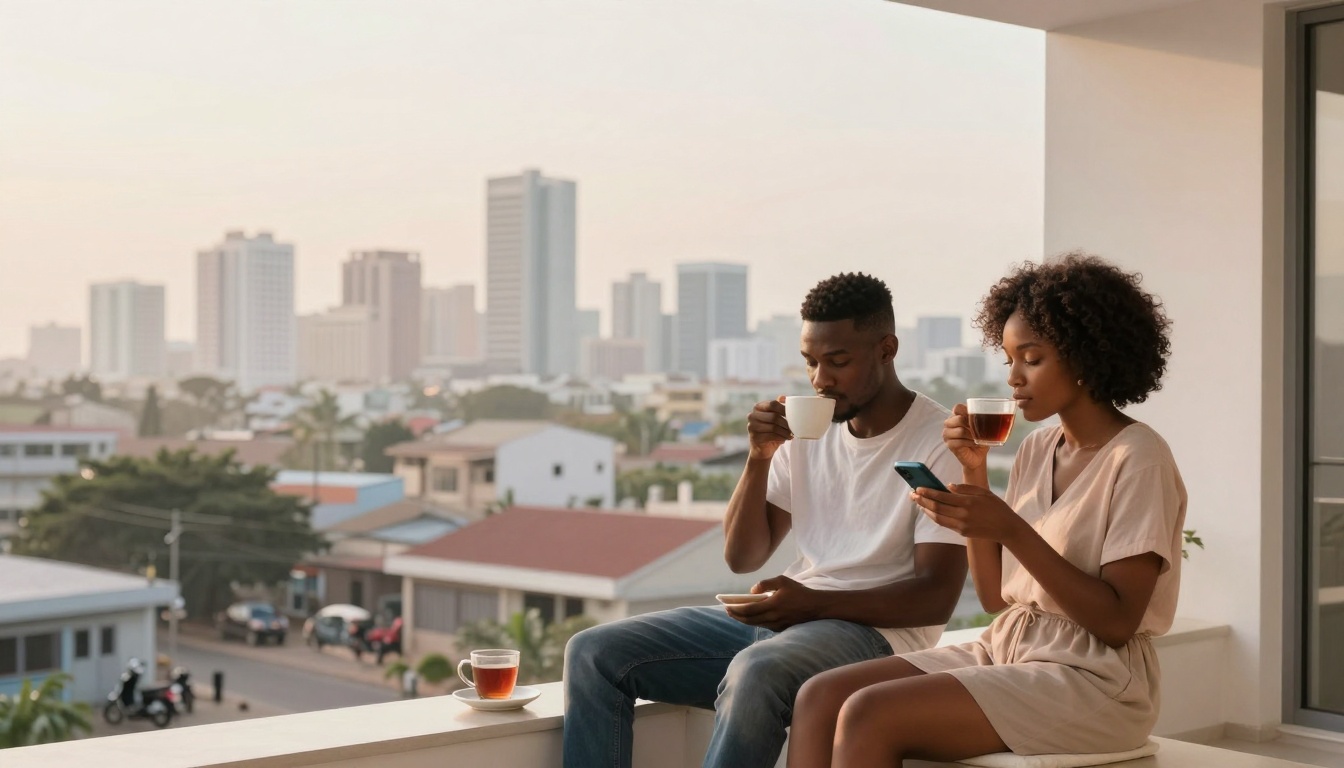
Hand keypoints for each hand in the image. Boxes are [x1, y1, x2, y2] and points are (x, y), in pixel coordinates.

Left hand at [724, 575, 820, 631]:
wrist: (817, 607)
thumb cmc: (800, 592)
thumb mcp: (783, 581)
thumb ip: (765, 584)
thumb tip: (752, 591)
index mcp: (772, 605)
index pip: (748, 610)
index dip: (736, 609)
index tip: (726, 606)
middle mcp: (773, 618)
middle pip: (749, 620)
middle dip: (736, 616)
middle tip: (727, 611)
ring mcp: (777, 625)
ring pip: (755, 624)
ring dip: (744, 620)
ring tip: (736, 614)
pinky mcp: (781, 628)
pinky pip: (764, 625)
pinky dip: (754, 622)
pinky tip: (751, 617)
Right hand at [746, 396, 791, 460]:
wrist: (762, 449)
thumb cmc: (770, 430)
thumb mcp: (774, 417)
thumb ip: (778, 407)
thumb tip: (783, 397)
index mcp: (758, 407)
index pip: (773, 404)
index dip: (784, 409)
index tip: (794, 415)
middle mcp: (752, 415)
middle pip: (774, 416)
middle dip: (786, 423)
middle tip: (794, 428)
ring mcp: (752, 427)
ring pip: (774, 427)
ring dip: (785, 432)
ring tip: (791, 434)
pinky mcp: (755, 437)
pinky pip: (772, 436)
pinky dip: (782, 437)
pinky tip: (786, 439)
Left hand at [910, 484, 1025, 543]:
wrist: (1007, 528)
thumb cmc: (996, 507)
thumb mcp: (983, 492)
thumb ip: (965, 488)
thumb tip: (947, 486)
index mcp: (969, 502)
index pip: (942, 496)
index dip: (928, 492)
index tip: (918, 488)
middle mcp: (963, 514)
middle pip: (937, 507)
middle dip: (922, 501)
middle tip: (912, 494)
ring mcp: (962, 525)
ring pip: (938, 518)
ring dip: (925, 510)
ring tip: (918, 503)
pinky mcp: (962, 532)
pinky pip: (944, 523)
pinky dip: (934, 517)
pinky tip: (929, 511)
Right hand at [943, 404, 988, 470]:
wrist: (978, 456)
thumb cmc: (980, 439)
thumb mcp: (983, 427)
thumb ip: (983, 420)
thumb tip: (991, 416)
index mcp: (957, 415)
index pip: (958, 408)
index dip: (967, 411)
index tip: (976, 416)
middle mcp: (950, 423)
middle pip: (958, 419)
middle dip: (971, 425)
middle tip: (979, 430)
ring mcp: (947, 434)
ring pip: (960, 431)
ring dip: (972, 435)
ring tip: (977, 438)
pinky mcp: (949, 444)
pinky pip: (959, 442)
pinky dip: (969, 443)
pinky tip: (974, 444)